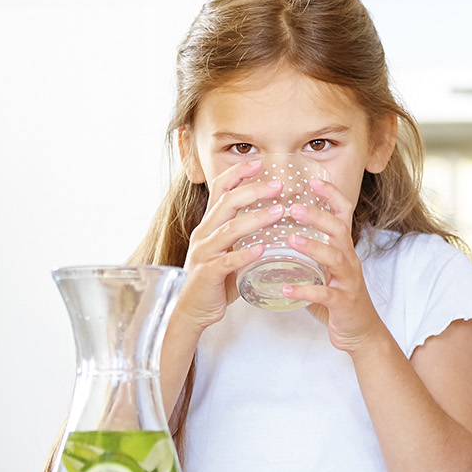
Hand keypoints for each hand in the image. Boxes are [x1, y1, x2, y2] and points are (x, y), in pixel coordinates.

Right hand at [177, 159, 283, 329]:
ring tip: (279, 213)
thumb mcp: (229, 249)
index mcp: (210, 225)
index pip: (220, 190)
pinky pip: (227, 261)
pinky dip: (244, 254)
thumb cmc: (215, 278)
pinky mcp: (207, 273)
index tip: (259, 163)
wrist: (191, 308)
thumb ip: (245, 234)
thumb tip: (277, 216)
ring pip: (229, 229)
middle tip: (280, 185)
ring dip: (255, 219)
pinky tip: (261, 250)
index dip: (237, 174)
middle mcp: (205, 233)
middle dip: (253, 190)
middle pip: (226, 203)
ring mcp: (204, 253)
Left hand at [282, 176, 391, 353]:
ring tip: (291, 240)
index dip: (331, 195)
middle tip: (292, 208)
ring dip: (314, 247)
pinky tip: (287, 289)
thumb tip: (275, 237)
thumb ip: (308, 253)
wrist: (361, 332)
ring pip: (336, 258)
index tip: (313, 180)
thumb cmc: (338, 298)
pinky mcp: (344, 303)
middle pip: (339, 230)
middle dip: (317, 217)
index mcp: (343, 249)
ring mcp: (348, 281)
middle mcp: (349, 260)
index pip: (343, 214)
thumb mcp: (326, 269)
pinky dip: (306, 291)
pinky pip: (326, 294)